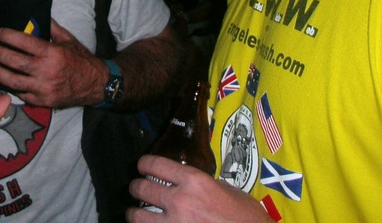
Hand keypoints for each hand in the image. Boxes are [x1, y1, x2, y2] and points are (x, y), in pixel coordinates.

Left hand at [0, 19, 105, 107]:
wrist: (95, 85)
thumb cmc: (81, 59)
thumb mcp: (68, 39)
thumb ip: (51, 27)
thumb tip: (36, 15)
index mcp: (52, 53)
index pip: (23, 42)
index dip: (7, 36)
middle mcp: (45, 71)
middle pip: (13, 62)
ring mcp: (42, 88)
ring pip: (12, 81)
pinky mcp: (42, 101)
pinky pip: (21, 94)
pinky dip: (10, 86)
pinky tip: (4, 79)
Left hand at [126, 156, 272, 222]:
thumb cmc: (247, 217)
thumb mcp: (228, 191)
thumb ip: (205, 184)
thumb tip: (189, 184)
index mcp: (194, 181)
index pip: (156, 164)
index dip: (144, 163)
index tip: (141, 166)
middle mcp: (180, 200)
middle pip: (142, 188)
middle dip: (135, 187)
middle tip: (136, 188)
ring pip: (138, 215)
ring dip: (134, 213)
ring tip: (134, 212)